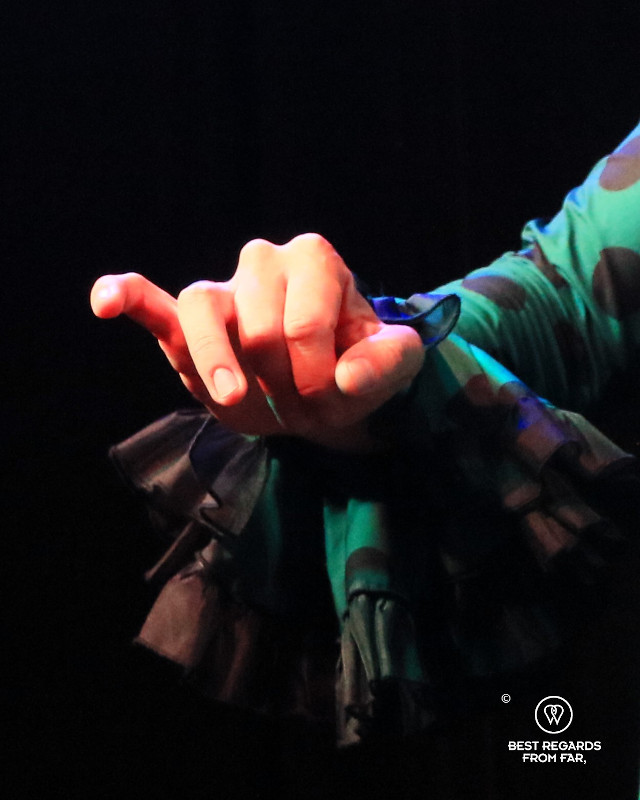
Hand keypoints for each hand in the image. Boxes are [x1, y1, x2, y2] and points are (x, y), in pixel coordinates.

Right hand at [91, 234, 424, 448]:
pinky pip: (153, 301)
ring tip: (233, 395)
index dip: (317, 372)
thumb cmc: (352, 367)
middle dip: (279, 380)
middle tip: (298, 405)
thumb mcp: (391, 367)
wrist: (322, 386)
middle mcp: (265, 260)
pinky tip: (106, 301)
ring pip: (201, 306)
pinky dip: (128, 297)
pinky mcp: (186, 320)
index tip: (332, 395)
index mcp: (316, 260)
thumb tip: (349, 378)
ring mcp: (224, 289)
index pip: (305, 321)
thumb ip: (389, 365)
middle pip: (257, 322)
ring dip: (216, 359)